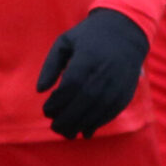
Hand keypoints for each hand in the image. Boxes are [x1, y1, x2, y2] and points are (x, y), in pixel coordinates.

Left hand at [35, 7, 150, 138]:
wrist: (125, 32)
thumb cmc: (88, 37)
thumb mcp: (64, 42)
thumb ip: (50, 65)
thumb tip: (40, 90)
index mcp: (86, 59)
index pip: (70, 87)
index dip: (57, 102)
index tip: (47, 110)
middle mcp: (103, 73)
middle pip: (83, 102)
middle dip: (67, 119)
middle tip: (54, 127)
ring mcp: (116, 84)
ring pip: (98, 111)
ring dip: (80, 125)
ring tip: (67, 133)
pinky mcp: (125, 93)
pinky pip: (111, 113)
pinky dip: (97, 124)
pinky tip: (85, 130)